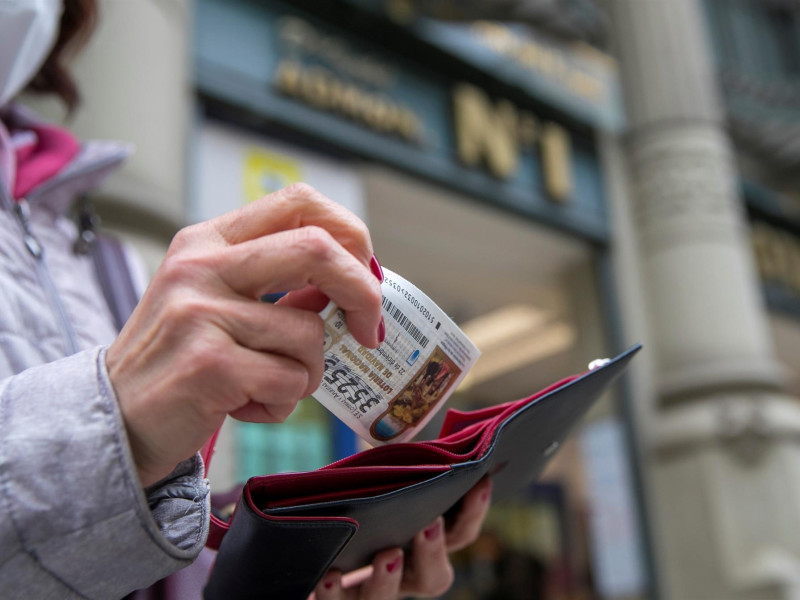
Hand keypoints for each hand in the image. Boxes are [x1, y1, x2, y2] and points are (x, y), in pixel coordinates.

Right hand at [106, 184, 383, 486]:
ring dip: (306, 373)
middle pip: (318, 249)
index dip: (350, 235)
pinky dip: (282, 404)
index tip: (367, 277)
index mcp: (209, 241)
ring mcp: (201, 312)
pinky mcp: (208, 364)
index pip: (300, 202)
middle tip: (368, 332)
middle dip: (363, 294)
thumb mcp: (219, 302)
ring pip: (310, 333)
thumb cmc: (180, 359)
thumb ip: (279, 285)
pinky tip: (244, 405)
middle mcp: (202, 265)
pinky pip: (290, 381)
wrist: (116, 419)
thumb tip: (355, 282)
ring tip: (264, 385)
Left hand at [311, 477, 492, 599]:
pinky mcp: (339, 599)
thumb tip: (412, 428)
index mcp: (426, 544)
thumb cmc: (363, 501)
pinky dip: (334, 593)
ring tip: (387, 555)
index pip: (461, 532)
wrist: (322, 548)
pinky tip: (329, 575)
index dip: (474, 509)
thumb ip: (403, 465)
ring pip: (387, 598)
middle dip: (434, 551)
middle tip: (430, 524)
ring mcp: (374, 590)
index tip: (480, 480)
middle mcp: (407, 574)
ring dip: (389, 579)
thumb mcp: (385, 482)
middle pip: (433, 577)